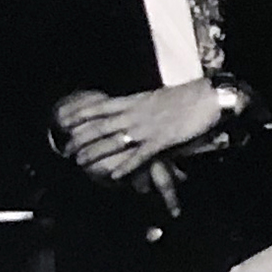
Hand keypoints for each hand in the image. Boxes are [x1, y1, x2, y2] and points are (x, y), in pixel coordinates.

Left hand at [55, 82, 221, 186]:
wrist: (209, 96)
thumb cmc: (188, 96)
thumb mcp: (158, 97)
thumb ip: (142, 106)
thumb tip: (131, 110)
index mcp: (135, 101)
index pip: (100, 106)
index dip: (80, 113)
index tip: (63, 119)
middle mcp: (136, 114)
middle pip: (101, 126)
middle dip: (81, 138)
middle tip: (66, 148)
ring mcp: (147, 128)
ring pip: (114, 141)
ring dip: (95, 152)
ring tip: (80, 162)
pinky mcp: (162, 141)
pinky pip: (140, 156)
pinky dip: (126, 166)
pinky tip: (115, 175)